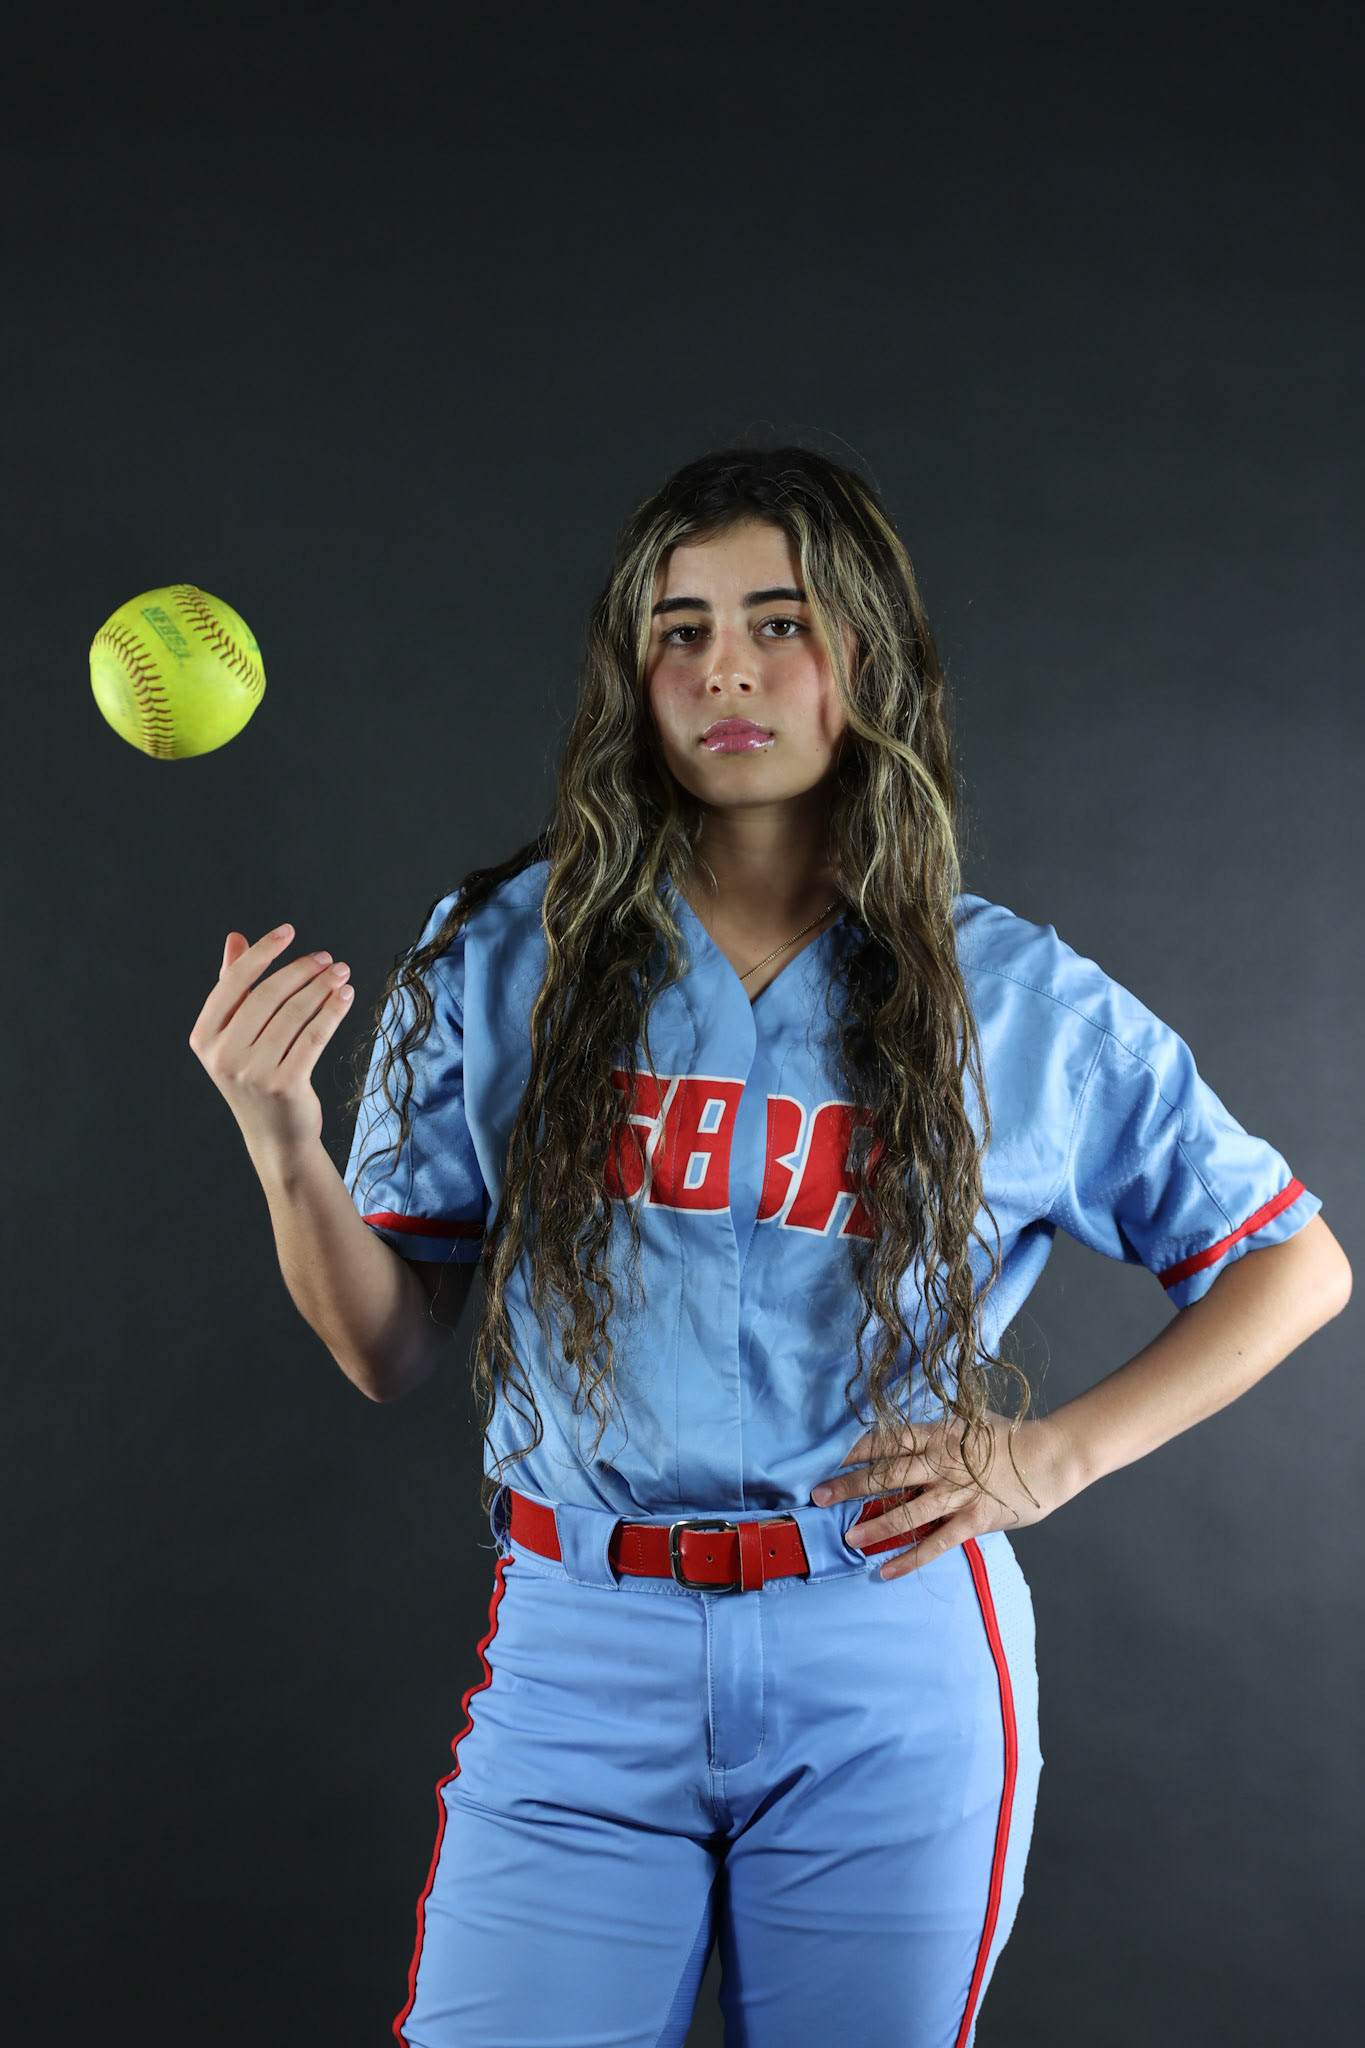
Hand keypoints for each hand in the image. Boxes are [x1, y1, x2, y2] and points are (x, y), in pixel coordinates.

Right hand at [188, 923, 354, 1162]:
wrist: (275, 1134)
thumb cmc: (255, 1073)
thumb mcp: (235, 1034)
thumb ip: (233, 986)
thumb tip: (235, 938)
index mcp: (203, 1037)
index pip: (232, 983)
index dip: (262, 953)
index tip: (288, 931)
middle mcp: (222, 1055)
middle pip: (266, 996)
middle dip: (300, 970)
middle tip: (327, 959)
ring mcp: (252, 1072)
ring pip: (293, 1014)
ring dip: (322, 988)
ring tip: (341, 973)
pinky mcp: (284, 1085)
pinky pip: (313, 1037)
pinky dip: (332, 1012)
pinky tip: (345, 997)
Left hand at [810, 1412, 1079, 1579]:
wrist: (1051, 1457)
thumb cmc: (1006, 1439)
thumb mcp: (966, 1424)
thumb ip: (934, 1434)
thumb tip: (900, 1440)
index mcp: (938, 1434)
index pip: (888, 1440)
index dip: (856, 1449)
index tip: (827, 1457)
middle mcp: (943, 1462)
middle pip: (889, 1473)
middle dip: (851, 1485)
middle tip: (818, 1495)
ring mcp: (958, 1492)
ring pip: (908, 1510)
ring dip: (876, 1526)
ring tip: (848, 1538)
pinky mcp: (974, 1519)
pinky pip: (937, 1543)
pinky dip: (910, 1558)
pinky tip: (887, 1571)